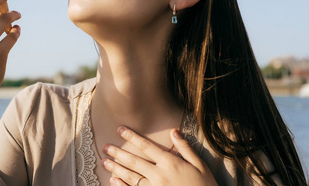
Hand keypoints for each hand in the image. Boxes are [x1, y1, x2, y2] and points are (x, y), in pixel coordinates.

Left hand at [101, 126, 217, 185]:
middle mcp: (160, 175)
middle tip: (105, 146)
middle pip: (134, 161)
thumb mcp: (199, 165)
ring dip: (116, 168)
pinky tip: (113, 180)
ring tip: (104, 162)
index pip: (146, 146)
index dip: (132, 137)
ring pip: (131, 176)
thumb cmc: (205, 185)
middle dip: (118, 153)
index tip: (120, 129)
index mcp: (170, 163)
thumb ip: (185, 148)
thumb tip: (174, 131)